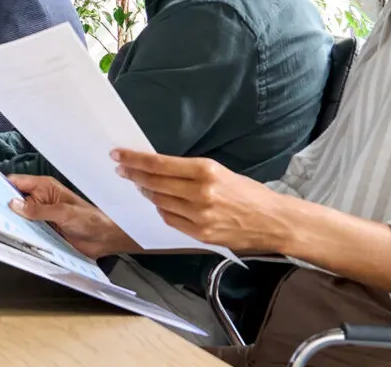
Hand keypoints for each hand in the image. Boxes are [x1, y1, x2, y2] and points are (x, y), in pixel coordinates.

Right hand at [7, 175, 135, 258]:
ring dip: (8, 223)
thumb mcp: (63, 213)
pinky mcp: (43, 231)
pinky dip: (18, 235)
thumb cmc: (90, 219)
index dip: (0, 187)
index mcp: (45, 187)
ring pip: (17, 218)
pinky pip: (25, 232)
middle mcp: (40, 200)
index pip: (16, 182)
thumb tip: (14, 204)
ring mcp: (40, 216)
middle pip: (13, 200)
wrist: (104, 238)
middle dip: (1, 206)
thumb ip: (39, 210)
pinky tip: (7, 241)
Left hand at [112, 150, 290, 252]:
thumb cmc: (248, 192)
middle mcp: (200, 193)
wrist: (272, 221)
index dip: (135, 160)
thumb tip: (158, 168)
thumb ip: (191, 172)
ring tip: (138, 184)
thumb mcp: (220, 172)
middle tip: (120, 168)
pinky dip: (161, 210)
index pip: (159, 164)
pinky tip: (158, 203)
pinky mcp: (200, 234)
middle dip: (133, 174)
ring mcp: (199, 216)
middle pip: (154, 183)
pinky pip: (170, 220)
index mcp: (206, 171)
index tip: (118, 155)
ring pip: (159, 202)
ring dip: (146, 192)